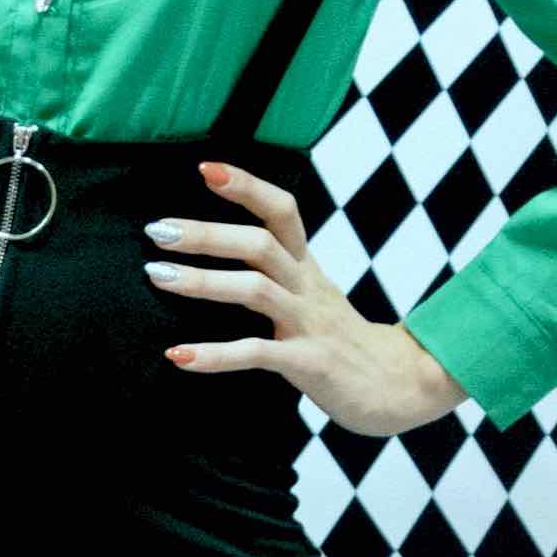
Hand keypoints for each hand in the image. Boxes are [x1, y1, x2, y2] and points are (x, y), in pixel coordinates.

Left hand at [147, 159, 469, 437]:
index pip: (282, 210)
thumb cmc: (340, 340)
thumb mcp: (310, 294)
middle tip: (156, 231)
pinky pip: (258, 354)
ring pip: (256, 289)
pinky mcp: (311, 364)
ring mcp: (310, 324)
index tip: (206, 169)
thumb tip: (215, 251)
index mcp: (306, 265)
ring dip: (204, 282)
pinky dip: (215, 354)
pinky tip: (179, 356)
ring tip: (158, 276)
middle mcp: (307, 286)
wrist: (400, 386)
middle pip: (260, 244)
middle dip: (207, 233)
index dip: (247, 186)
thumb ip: (274, 273)